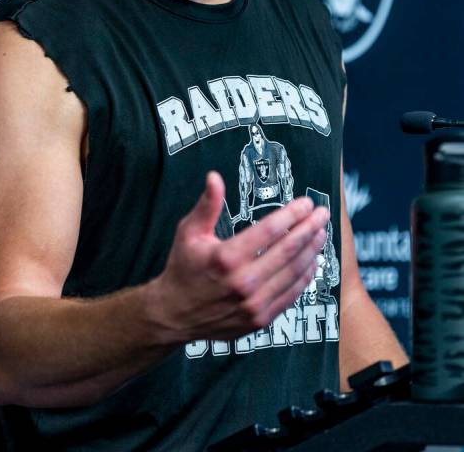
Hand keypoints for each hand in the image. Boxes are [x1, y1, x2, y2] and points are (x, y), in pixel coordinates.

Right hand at [148, 171, 328, 343]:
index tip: (306, 203)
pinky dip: (305, 276)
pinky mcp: (260, 319)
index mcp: (226, 257)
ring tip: (321, 233)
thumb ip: (207, 204)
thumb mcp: (189, 232)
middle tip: (322, 214)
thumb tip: (215, 177)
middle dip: (309, 228)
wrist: (174, 314)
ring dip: (312, 251)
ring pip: (294, 272)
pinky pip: (290, 295)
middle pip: (288, 250)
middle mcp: (243, 282)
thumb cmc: (183, 268)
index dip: (292, 214)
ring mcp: (254, 304)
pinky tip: (312, 261)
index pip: (270, 230)